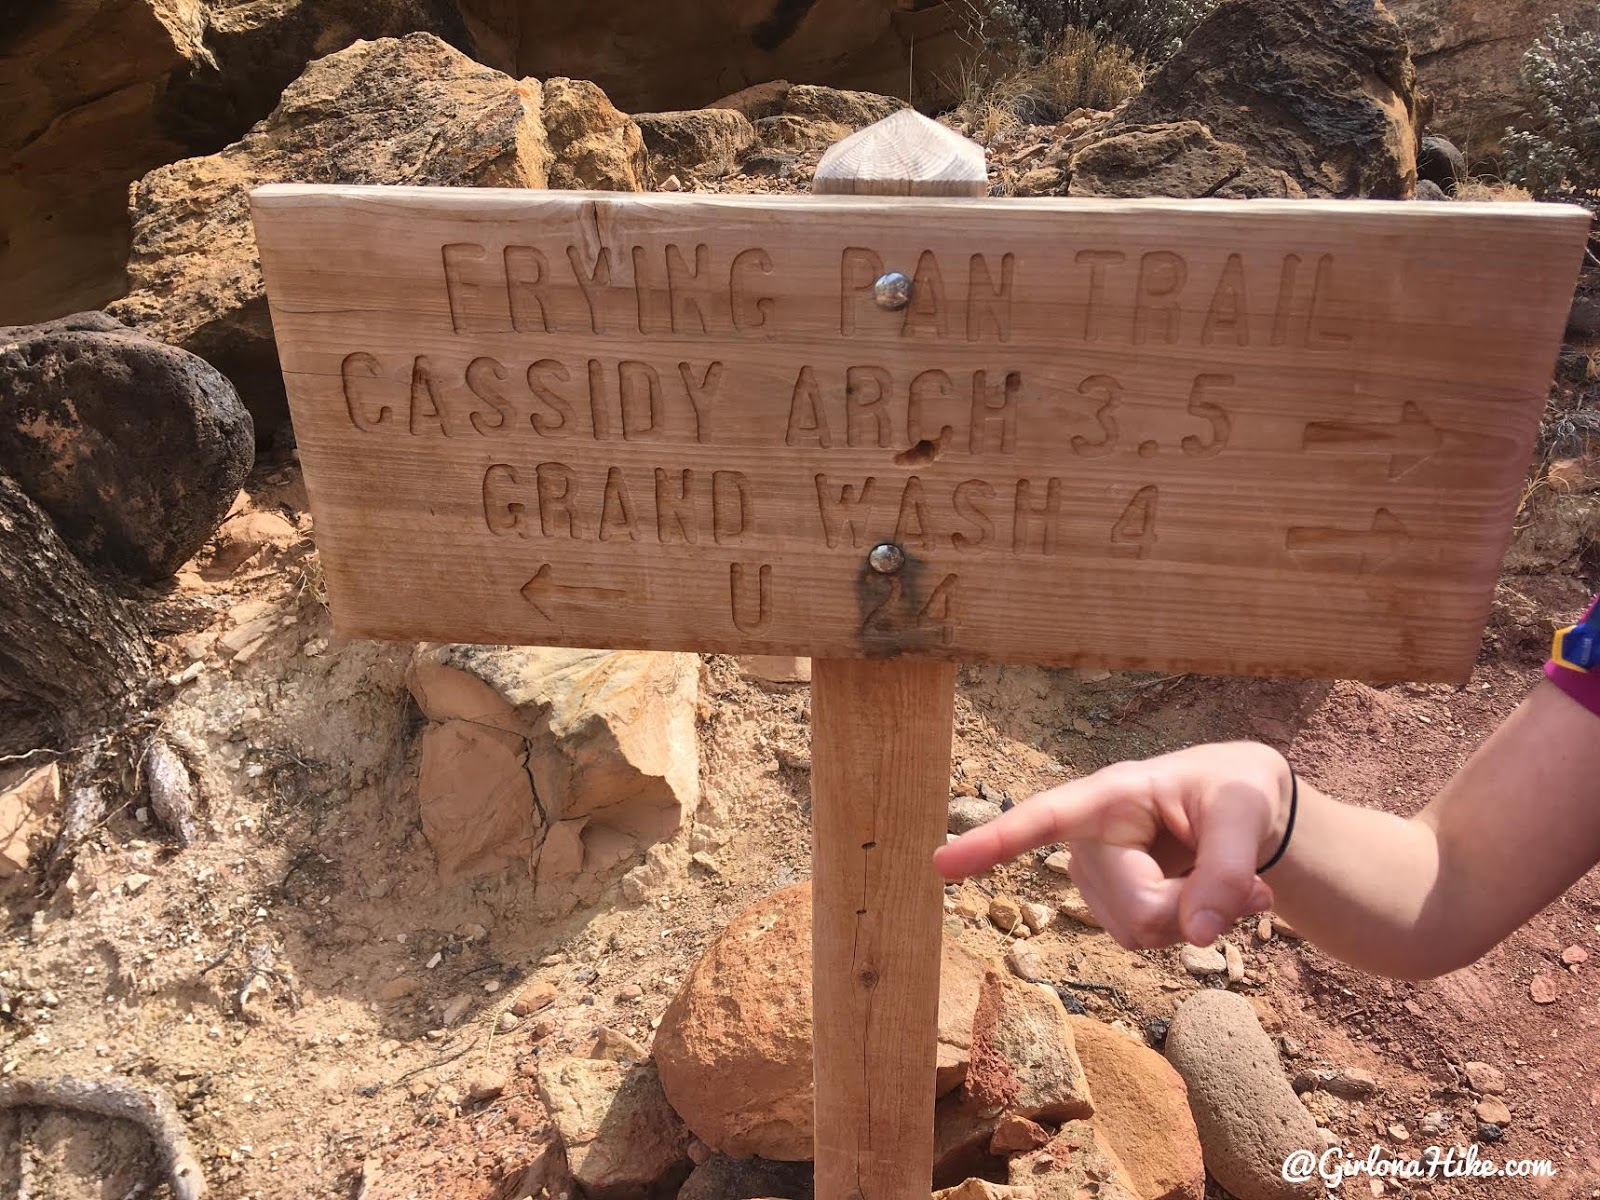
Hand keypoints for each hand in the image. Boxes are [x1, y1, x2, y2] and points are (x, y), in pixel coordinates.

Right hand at [934, 742, 1291, 948]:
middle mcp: (1091, 836)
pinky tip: (1208, 898)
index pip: (1043, 819)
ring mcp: (1097, 874)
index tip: (940, 864)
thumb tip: (1198, 937)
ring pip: (1138, 933)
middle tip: (1246, 886)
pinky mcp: (1111, 903)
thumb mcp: (1248, 814)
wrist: (1245, 811)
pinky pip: (1146, 940)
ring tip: (1227, 880)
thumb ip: (1227, 871)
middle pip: (1134, 910)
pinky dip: (1189, 928)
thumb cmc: (1238, 792)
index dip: (991, 842)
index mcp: (1112, 795)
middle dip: (1194, 910)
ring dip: (1194, 920)